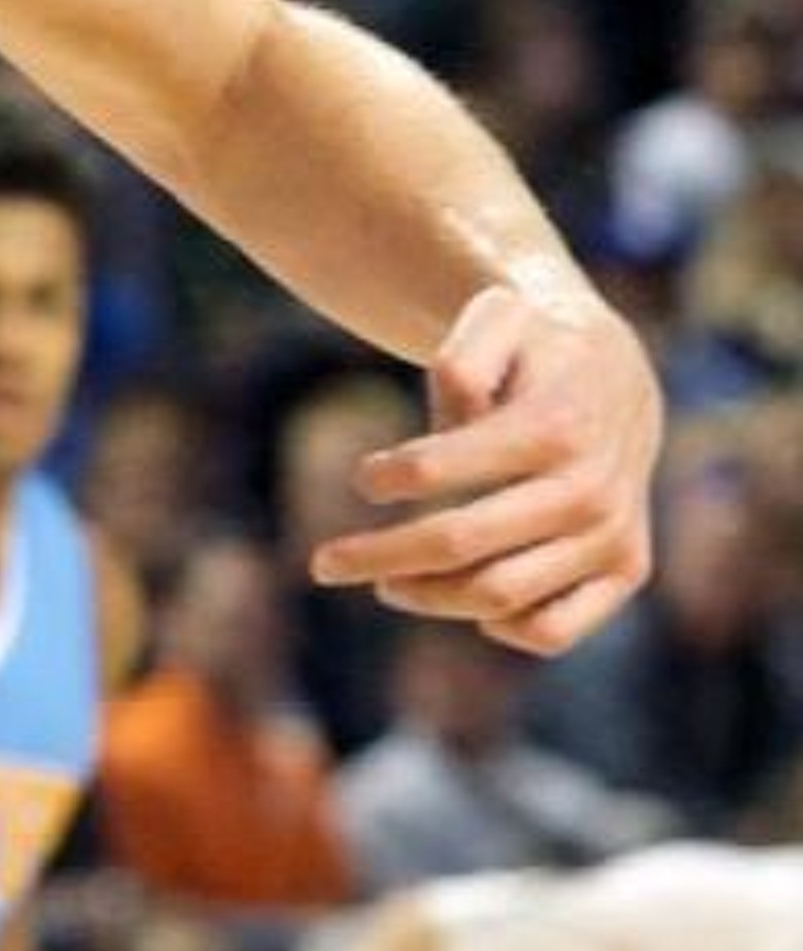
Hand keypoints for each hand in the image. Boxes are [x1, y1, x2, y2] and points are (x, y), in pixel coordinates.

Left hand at [308, 281, 661, 654]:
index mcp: (553, 424)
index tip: (363, 479)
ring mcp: (612, 536)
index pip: (439, 469)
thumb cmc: (533, 348)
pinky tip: (461, 601)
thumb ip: (461, 362)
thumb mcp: (496, 320)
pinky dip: (502, 629)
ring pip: (499, 595)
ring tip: (385, 582)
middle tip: (323, 565)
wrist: (617, 375)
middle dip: (377, 556)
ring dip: (427, 596)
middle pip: (457, 543)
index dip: (387, 477)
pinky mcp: (628, 570)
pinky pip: (554, 630)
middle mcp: (589, 490)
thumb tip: (449, 426)